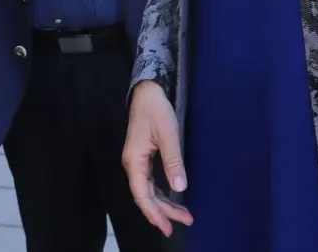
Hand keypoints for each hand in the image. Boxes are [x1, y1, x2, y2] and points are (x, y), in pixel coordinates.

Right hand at [123, 80, 192, 235]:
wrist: (147, 91)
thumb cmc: (156, 110)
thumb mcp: (168, 134)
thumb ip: (173, 161)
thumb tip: (180, 187)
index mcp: (134, 161)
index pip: (142, 195)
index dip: (155, 213)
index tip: (168, 227)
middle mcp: (133, 165)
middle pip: (146, 196)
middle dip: (164, 211)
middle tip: (185, 221)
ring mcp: (137, 162)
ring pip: (148, 190)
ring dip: (164, 203)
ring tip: (183, 215)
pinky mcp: (142, 157)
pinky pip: (150, 182)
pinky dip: (161, 193)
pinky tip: (172, 198)